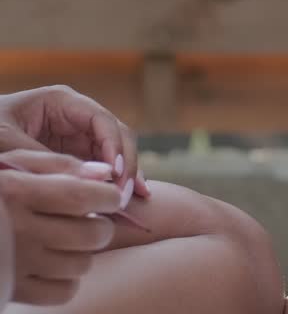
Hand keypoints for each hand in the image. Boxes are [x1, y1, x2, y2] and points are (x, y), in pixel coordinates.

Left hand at [0, 85, 148, 200]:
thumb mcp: (7, 142)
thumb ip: (46, 160)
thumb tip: (88, 182)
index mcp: (62, 101)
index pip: (103, 121)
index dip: (115, 147)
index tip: (115, 175)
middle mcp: (74, 117)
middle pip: (115, 137)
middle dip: (125, 164)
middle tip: (126, 195)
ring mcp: (74, 137)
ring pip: (112, 154)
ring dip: (123, 177)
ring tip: (132, 202)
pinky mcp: (71, 157)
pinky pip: (97, 169)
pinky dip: (109, 185)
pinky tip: (122, 202)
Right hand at [0, 149, 121, 305]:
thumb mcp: (11, 166)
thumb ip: (57, 164)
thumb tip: (105, 172)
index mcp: (18, 193)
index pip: (83, 196)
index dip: (108, 196)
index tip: (107, 196)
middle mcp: (19, 230)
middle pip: (93, 235)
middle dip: (101, 226)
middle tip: (87, 221)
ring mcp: (16, 263)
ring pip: (83, 264)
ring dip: (83, 252)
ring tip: (66, 241)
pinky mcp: (13, 290)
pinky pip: (64, 291)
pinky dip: (68, 279)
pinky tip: (54, 264)